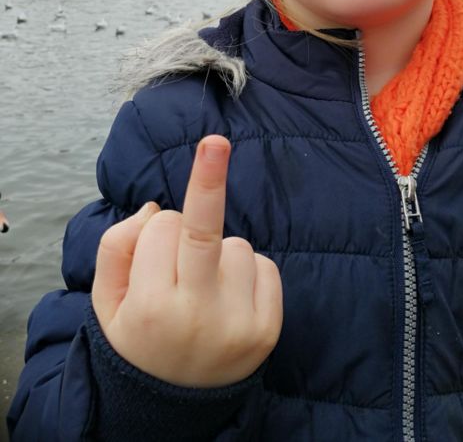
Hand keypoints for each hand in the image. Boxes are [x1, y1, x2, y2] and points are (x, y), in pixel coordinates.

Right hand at [92, 135, 282, 386]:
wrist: (174, 408)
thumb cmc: (138, 339)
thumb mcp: (107, 302)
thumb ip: (116, 247)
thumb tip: (159, 207)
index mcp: (151, 307)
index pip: (162, 229)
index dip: (159, 230)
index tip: (161, 220)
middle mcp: (196, 316)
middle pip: (203, 230)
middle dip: (208, 179)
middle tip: (215, 141)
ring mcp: (237, 324)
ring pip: (236, 245)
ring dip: (219, 254)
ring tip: (204, 292)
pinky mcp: (269, 329)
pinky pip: (266, 266)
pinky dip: (249, 272)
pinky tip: (230, 299)